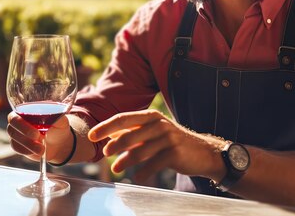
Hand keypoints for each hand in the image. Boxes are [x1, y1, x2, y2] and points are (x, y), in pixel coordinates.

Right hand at [6, 112, 72, 162]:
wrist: (59, 143)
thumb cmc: (58, 127)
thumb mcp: (60, 120)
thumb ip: (55, 116)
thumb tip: (51, 114)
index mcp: (25, 111)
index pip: (15, 116)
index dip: (23, 125)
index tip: (36, 132)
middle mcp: (17, 122)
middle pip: (11, 128)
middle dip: (24, 134)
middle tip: (38, 138)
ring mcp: (16, 134)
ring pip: (14, 140)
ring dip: (28, 146)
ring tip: (42, 149)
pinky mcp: (18, 145)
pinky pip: (17, 149)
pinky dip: (27, 151)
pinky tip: (37, 151)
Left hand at [88, 109, 226, 182]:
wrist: (202, 152)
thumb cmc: (172, 142)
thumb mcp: (152, 134)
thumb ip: (132, 134)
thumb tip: (109, 139)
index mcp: (150, 116)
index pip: (123, 118)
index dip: (105, 127)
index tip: (91, 136)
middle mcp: (158, 124)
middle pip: (129, 133)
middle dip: (114, 145)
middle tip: (105, 154)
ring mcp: (167, 138)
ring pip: (140, 150)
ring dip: (125, 161)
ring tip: (116, 169)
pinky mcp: (174, 152)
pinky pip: (153, 164)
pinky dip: (143, 172)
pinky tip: (137, 177)